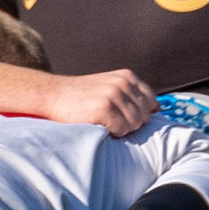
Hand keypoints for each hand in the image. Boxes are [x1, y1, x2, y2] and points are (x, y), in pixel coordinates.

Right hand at [42, 69, 157, 136]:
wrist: (52, 94)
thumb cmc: (80, 96)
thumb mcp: (108, 86)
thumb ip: (129, 93)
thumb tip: (156, 110)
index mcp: (127, 77)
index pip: (151, 101)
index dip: (141, 114)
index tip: (126, 118)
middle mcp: (123, 83)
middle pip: (144, 115)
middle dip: (131, 123)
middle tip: (111, 121)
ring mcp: (114, 95)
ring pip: (134, 124)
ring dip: (121, 129)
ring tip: (104, 123)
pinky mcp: (104, 108)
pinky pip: (122, 130)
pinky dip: (112, 133)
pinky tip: (99, 125)